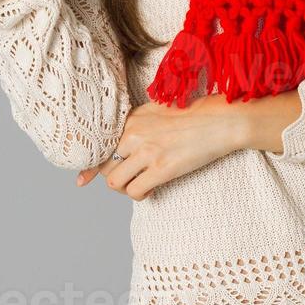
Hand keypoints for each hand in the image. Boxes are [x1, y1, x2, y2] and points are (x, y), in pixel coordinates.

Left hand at [75, 93, 249, 200]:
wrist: (222, 119)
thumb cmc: (196, 113)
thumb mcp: (160, 109)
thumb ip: (139, 123)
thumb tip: (124, 144)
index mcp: (133, 118)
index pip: (100, 144)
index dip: (90, 166)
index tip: (82, 180)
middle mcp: (135, 133)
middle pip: (105, 165)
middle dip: (114, 176)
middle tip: (130, 178)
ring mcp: (147, 151)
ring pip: (115, 182)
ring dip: (124, 188)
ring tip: (140, 185)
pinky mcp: (162, 168)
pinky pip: (135, 191)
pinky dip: (139, 195)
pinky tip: (151, 189)